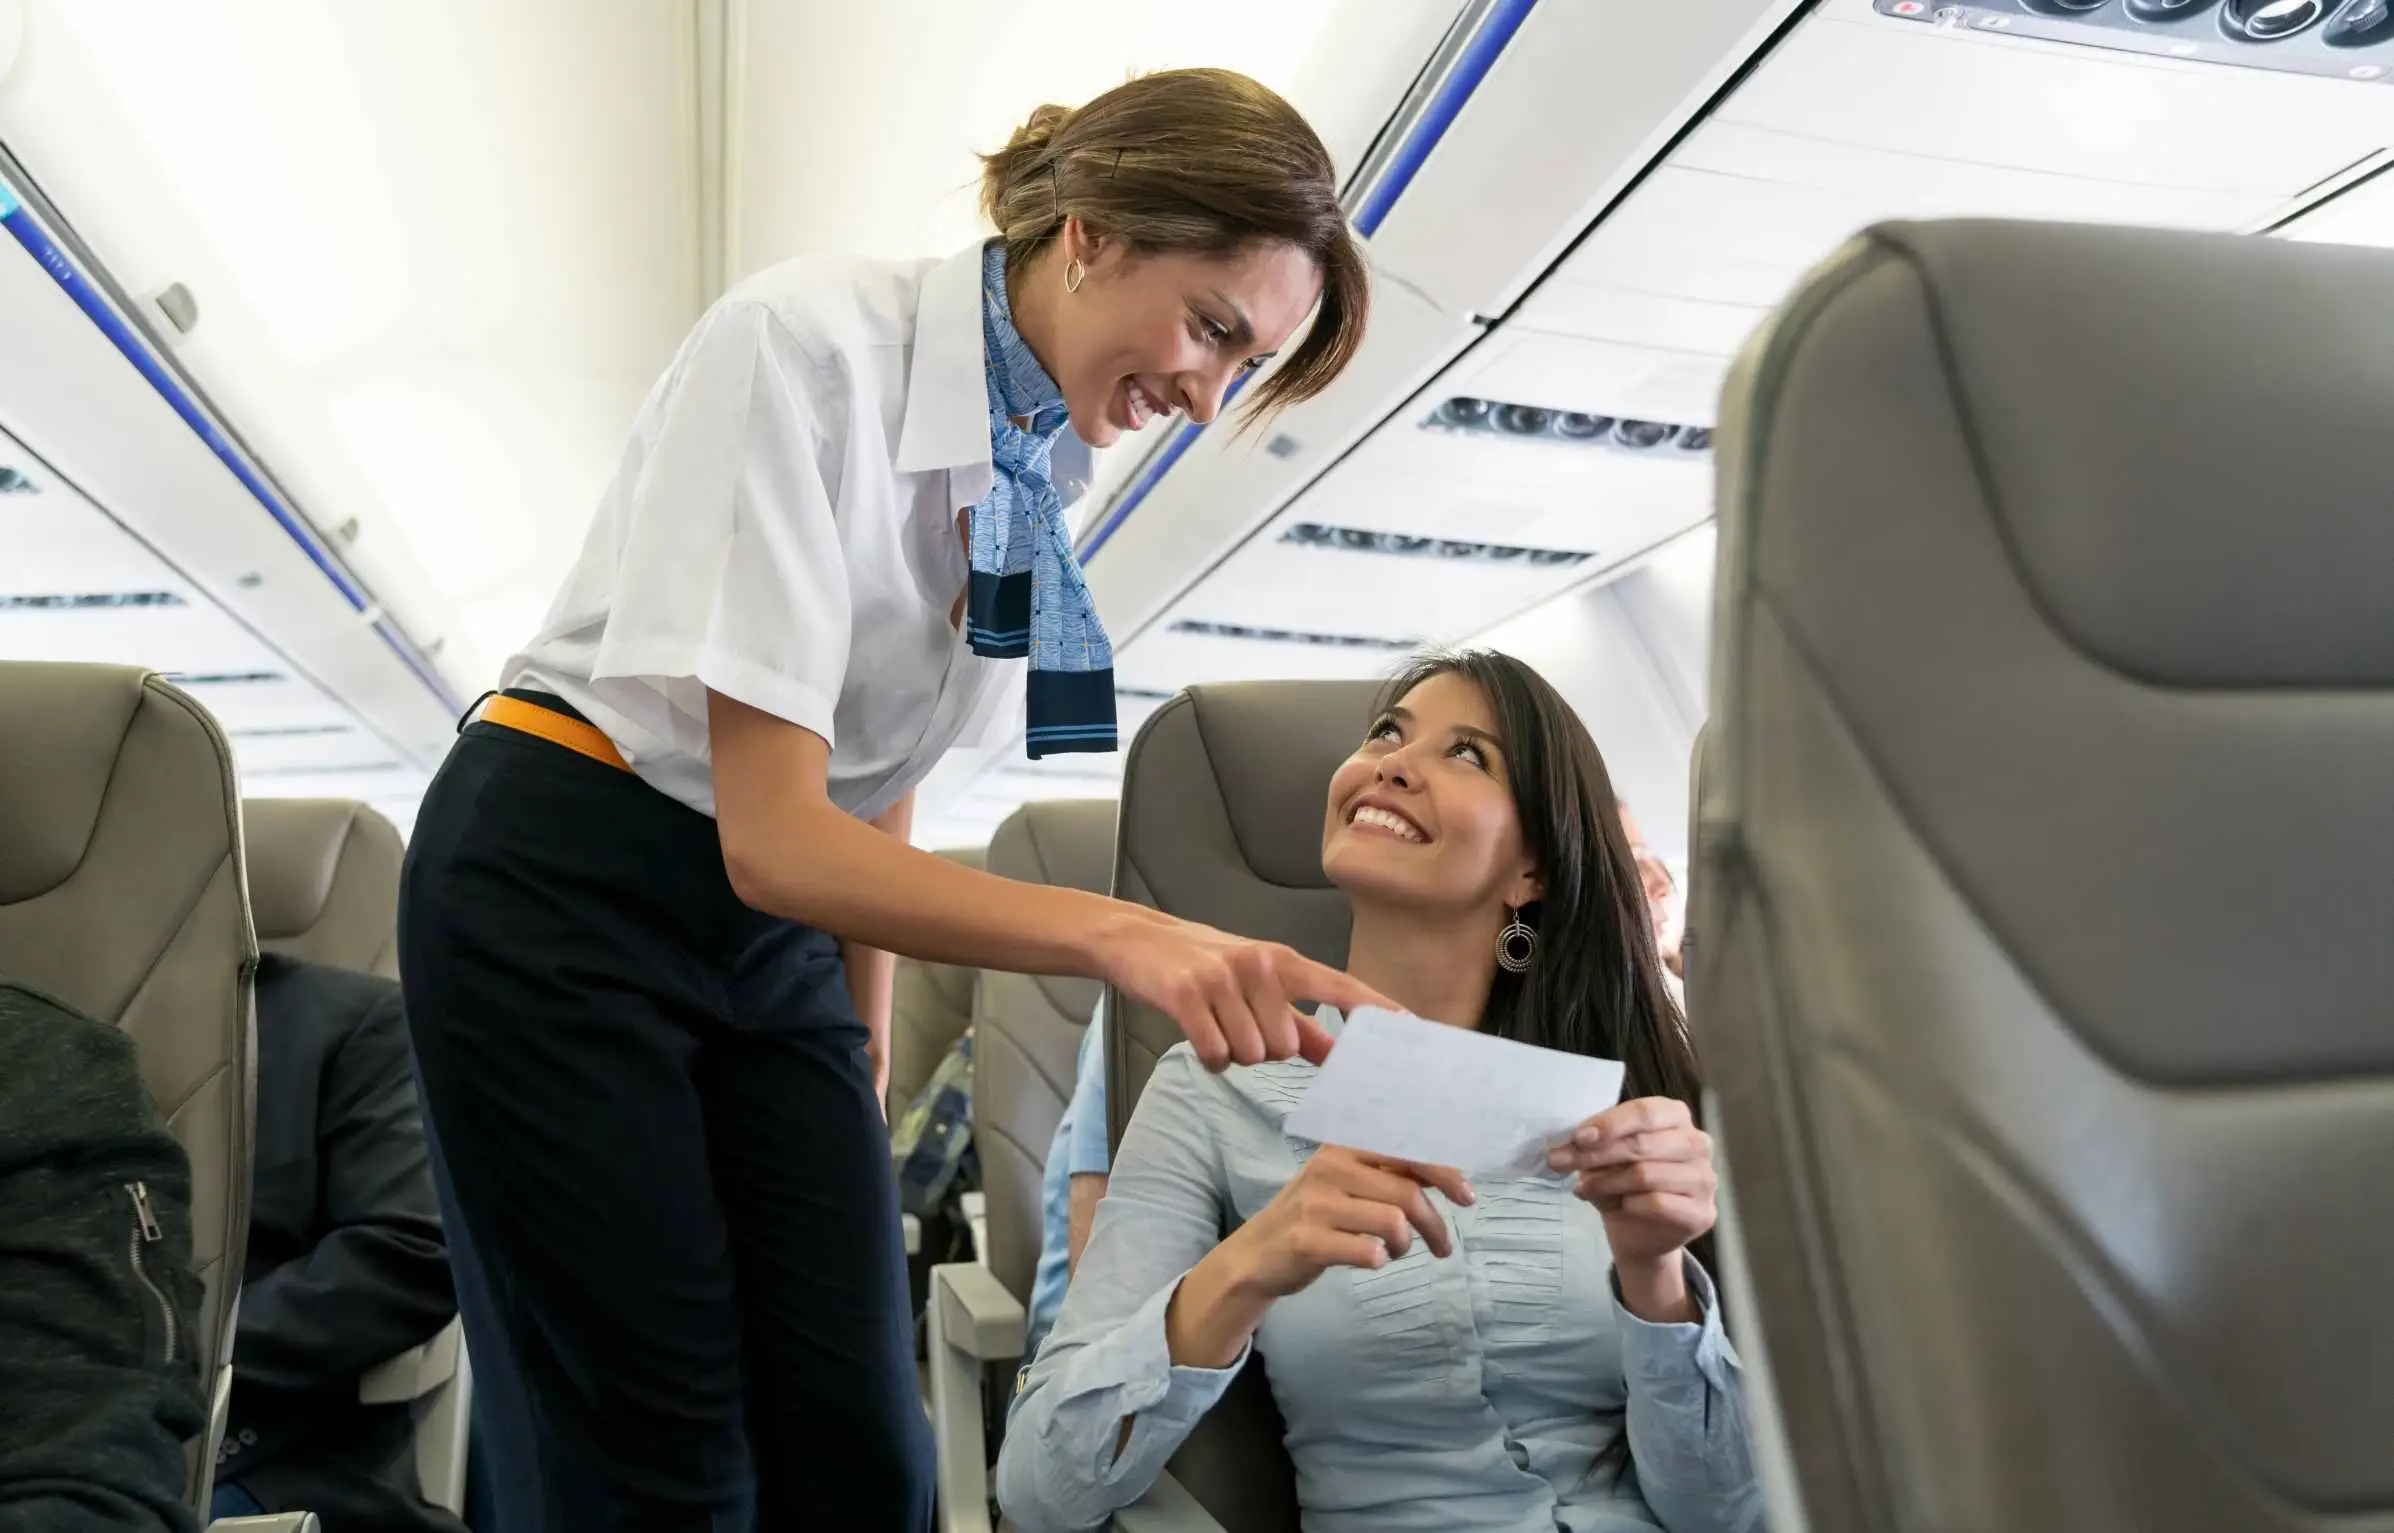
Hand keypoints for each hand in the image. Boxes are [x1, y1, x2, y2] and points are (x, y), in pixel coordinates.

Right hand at [1097, 913, 1394, 1071]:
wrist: (1138, 940)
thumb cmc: (1206, 965)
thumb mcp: (1257, 983)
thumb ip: (1299, 1019)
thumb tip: (1336, 1052)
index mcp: (1284, 962)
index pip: (1341, 987)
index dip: (1376, 1009)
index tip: (1411, 1028)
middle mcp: (1260, 965)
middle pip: (1286, 1046)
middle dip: (1263, 1051)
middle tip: (1237, 1026)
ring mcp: (1224, 978)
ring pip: (1251, 1054)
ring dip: (1232, 1054)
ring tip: (1215, 1026)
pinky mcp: (1188, 995)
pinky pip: (1216, 1054)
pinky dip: (1209, 1058)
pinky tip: (1198, 1035)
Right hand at [1226, 1146, 1476, 1299]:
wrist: (1255, 1255)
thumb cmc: (1313, 1216)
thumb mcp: (1346, 1184)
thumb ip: (1388, 1175)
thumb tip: (1448, 1173)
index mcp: (1343, 1148)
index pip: (1405, 1150)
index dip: (1444, 1172)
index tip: (1467, 1197)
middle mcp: (1329, 1167)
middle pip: (1406, 1192)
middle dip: (1434, 1224)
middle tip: (1443, 1247)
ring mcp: (1316, 1204)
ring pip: (1393, 1221)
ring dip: (1406, 1244)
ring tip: (1396, 1252)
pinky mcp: (1307, 1239)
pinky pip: (1366, 1251)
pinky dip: (1379, 1259)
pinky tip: (1373, 1260)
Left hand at [1550, 1096, 1716, 1313]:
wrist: (1640, 1234)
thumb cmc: (1624, 1183)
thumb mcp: (1605, 1155)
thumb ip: (1595, 1143)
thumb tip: (1571, 1142)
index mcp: (1675, 1116)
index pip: (1644, 1112)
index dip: (1609, 1124)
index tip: (1578, 1138)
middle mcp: (1698, 1142)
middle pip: (1642, 1144)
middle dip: (1595, 1155)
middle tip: (1561, 1163)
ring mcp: (1705, 1178)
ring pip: (1646, 1174)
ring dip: (1605, 1181)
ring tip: (1582, 1187)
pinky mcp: (1702, 1212)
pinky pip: (1658, 1203)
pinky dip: (1629, 1204)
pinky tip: (1615, 1207)